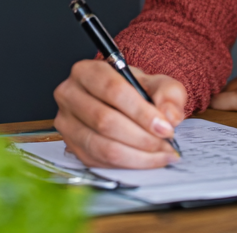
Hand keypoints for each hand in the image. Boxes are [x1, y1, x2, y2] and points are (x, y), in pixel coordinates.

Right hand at [53, 59, 186, 168]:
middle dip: (142, 138)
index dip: (141, 112)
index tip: (164, 127)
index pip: (113, 90)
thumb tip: (169, 116)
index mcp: (87, 71)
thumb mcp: (157, 83)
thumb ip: (169, 95)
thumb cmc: (135, 91)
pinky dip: (127, 165)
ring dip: (137, 156)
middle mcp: (69, 95)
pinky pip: (99, 162)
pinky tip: (146, 160)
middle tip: (166, 144)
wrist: (122, 104)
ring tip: (161, 155)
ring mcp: (67, 123)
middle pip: (105, 121)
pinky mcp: (72, 146)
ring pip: (102, 146)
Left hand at [209, 63, 236, 118]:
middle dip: (223, 103)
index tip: (229, 110)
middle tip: (219, 120)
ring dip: (218, 108)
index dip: (232, 98)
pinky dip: (213, 111)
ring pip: (220, 95)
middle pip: (226, 89)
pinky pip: (218, 103)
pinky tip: (210, 122)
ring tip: (213, 124)